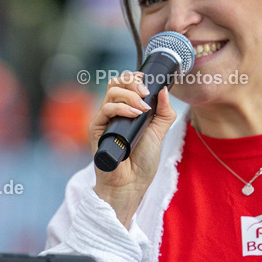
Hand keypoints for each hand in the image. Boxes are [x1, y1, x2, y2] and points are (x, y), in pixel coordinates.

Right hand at [89, 71, 176, 226]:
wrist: (130, 184)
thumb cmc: (142, 162)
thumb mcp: (159, 133)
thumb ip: (164, 112)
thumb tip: (164, 90)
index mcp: (125, 112)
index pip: (123, 85)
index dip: (133, 78)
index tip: (147, 80)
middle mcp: (113, 113)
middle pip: (115, 83)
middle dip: (132, 81)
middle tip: (145, 91)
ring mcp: (104, 120)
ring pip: (111, 92)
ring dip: (130, 95)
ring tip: (143, 108)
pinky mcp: (97, 129)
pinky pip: (106, 109)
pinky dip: (122, 107)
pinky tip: (134, 114)